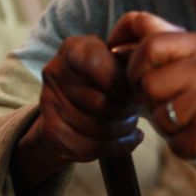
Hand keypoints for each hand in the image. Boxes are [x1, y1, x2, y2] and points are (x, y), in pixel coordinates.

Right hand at [12, 34, 141, 195]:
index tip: (136, 92)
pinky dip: (116, 146)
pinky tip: (128, 139)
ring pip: (95, 127)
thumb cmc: (106, 77)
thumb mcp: (116, 61)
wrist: (72, 102)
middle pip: (99, 102)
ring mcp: (49, 102)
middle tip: (135, 110)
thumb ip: (130, 64)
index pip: (96, 64)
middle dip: (126, 111)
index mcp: (74, 48)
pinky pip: (88, 147)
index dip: (121, 83)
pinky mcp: (50, 131)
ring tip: (130, 124)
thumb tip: (146, 79)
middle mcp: (55, 71)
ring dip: (122, 130)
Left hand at [118, 11, 195, 195]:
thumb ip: (184, 56)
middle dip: (144, 94)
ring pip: (158, 111)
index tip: (118, 65)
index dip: (122, 47)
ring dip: (171, 129)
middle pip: (144, 72)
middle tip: (164, 107)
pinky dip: (189, 150)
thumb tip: (124, 51)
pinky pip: (178, 143)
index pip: (146, 30)